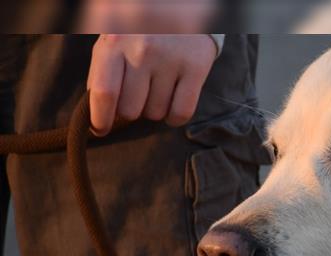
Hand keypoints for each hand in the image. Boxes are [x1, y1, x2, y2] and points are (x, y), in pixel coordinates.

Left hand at [87, 34, 216, 135]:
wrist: (179, 6)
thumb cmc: (139, 30)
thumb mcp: (112, 40)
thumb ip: (101, 72)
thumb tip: (97, 113)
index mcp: (115, 42)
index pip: (104, 93)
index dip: (100, 119)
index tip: (100, 130)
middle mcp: (142, 51)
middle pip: (130, 110)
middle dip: (131, 109)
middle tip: (137, 93)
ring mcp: (171, 60)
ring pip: (155, 113)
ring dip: (154, 109)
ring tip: (157, 86)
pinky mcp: (195, 68)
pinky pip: (181, 113)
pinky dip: (174, 117)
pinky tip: (172, 103)